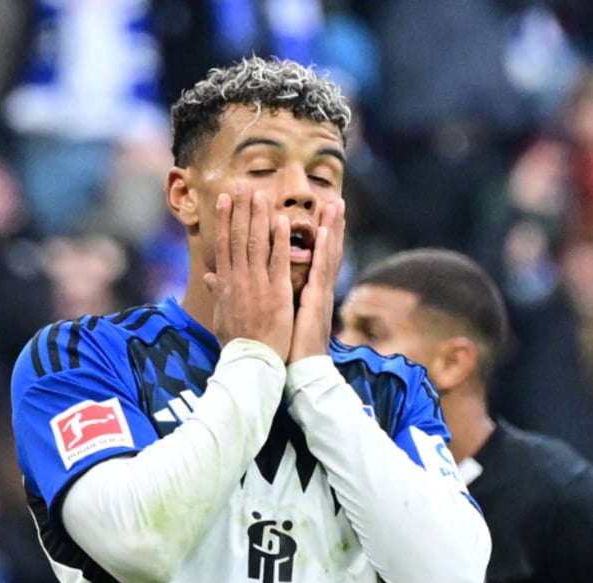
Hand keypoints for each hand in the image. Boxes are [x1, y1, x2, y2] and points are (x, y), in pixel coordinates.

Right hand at [204, 181, 293, 360]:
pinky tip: (281, 221)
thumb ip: (217, 292)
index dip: (223, 220)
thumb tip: (209, 276)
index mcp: (225, 283)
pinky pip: (278, 261)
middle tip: (242, 185)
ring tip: (260, 194)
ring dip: (258, 217)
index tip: (224, 200)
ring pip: (257, 243)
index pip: (223, 244)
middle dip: (240, 209)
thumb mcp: (221, 315)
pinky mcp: (276, 292)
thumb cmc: (236, 342)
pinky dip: (279, 241)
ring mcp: (257, 284)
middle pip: (238, 237)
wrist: (250, 361)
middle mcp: (238, 279)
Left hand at [288, 199, 344, 362]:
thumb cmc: (288, 347)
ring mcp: (320, 294)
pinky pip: (320, 271)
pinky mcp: (317, 301)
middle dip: (332, 226)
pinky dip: (324, 250)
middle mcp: (318, 290)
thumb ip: (273, 299)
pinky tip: (325, 232)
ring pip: (327, 255)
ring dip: (332, 229)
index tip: (319, 215)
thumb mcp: (279, 318)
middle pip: (326, 252)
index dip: (318, 238)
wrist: (299, 371)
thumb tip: (257, 287)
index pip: (314, 259)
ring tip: (335, 205)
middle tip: (335, 200)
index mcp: (309, 293)